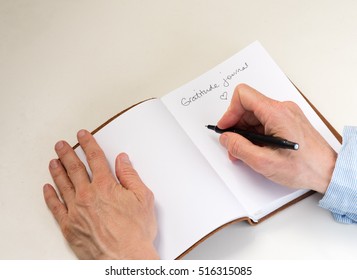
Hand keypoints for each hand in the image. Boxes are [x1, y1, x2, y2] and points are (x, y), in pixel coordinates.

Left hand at [43, 129, 158, 258]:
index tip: (83, 136)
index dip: (88, 144)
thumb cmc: (135, 232)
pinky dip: (50, 196)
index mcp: (105, 186)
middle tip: (61, 145)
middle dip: (67, 153)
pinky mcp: (69, 226)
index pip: (95, 158)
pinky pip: (55, 207)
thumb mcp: (143, 198)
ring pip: (63, 184)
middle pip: (74, 168)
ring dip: (57, 170)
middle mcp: (87, 195)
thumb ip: (131, 176)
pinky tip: (48, 188)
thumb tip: (123, 161)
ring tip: (54, 161)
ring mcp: (75, 210)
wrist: (125, 258)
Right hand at [218, 84, 336, 192]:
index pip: (243, 96)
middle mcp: (282, 109)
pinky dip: (255, 134)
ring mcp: (286, 114)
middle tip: (231, 144)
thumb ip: (240, 148)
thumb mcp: (264, 162)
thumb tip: (226, 138)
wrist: (328, 171)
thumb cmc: (305, 166)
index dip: (229, 111)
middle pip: (247, 107)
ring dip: (245, 132)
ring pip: (255, 116)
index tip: (225, 127)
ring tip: (243, 152)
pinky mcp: (288, 121)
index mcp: (276, 113)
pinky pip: (264, 122)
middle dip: (236, 126)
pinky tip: (254, 149)